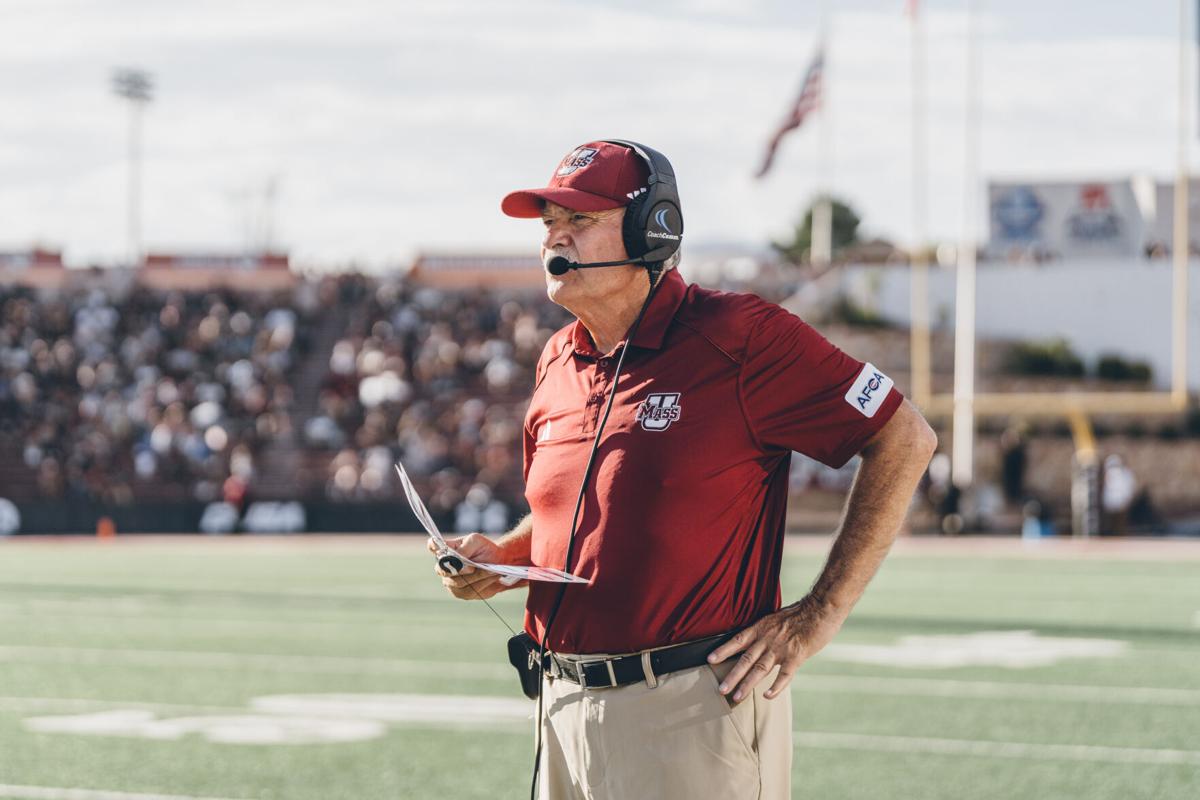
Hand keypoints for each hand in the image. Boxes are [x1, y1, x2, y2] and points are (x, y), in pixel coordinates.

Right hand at [429, 533, 526, 599]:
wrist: (498, 563)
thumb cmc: (484, 549)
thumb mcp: (476, 541)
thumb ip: (464, 548)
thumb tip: (455, 559)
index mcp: (445, 550)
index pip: (433, 546)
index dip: (433, 546)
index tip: (438, 545)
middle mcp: (443, 567)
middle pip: (443, 570)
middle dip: (460, 570)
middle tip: (473, 568)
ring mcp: (450, 581)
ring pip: (459, 582)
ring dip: (476, 577)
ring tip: (491, 571)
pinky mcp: (461, 593)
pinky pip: (469, 591)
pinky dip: (482, 584)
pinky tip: (492, 577)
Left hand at [706, 594, 844, 701]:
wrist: (820, 608)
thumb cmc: (801, 613)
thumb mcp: (776, 618)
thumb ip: (766, 631)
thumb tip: (757, 641)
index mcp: (762, 628)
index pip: (738, 640)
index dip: (724, 650)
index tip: (710, 659)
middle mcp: (767, 639)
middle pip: (746, 659)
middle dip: (732, 675)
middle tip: (720, 689)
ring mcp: (781, 648)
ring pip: (760, 669)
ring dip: (747, 684)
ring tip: (736, 697)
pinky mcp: (796, 656)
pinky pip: (785, 674)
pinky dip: (776, 686)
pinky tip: (768, 696)